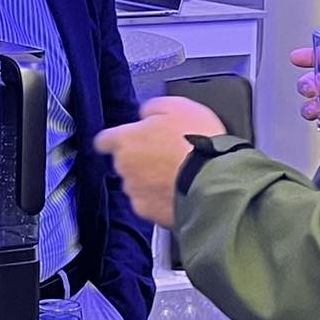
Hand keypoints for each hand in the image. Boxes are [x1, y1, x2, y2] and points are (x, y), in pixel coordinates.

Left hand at [94, 96, 227, 229]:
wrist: (215, 181)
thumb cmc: (198, 143)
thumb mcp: (177, 106)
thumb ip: (152, 108)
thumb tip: (145, 114)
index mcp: (126, 140)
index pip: (104, 140)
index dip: (116, 139)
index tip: (125, 140)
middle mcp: (125, 167)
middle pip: (124, 162)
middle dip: (140, 159)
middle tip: (166, 154)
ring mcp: (136, 192)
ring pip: (137, 184)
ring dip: (151, 179)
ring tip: (178, 173)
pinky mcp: (150, 212)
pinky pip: (151, 202)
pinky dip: (161, 198)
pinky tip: (180, 190)